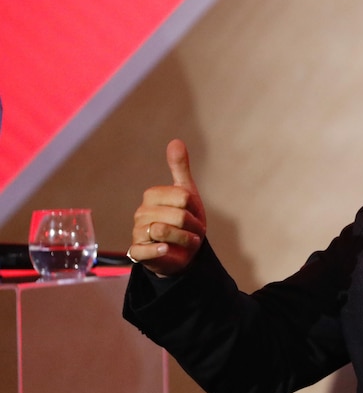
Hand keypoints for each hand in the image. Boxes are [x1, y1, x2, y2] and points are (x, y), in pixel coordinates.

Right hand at [127, 139, 206, 275]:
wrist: (184, 252)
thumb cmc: (185, 221)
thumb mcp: (186, 193)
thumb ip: (180, 168)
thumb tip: (176, 141)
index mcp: (152, 196)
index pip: (183, 197)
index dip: (195, 208)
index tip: (193, 213)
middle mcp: (141, 212)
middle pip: (178, 215)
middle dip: (193, 226)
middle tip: (192, 231)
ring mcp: (137, 232)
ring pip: (165, 231)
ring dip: (185, 239)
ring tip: (185, 241)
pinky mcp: (137, 252)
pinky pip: (145, 250)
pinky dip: (159, 251)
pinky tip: (165, 249)